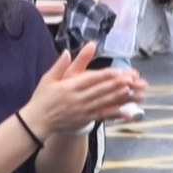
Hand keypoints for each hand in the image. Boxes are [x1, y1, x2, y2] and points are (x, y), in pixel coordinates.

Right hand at [25, 45, 143, 135]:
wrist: (37, 121)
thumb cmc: (43, 98)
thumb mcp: (48, 78)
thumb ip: (59, 65)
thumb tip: (66, 51)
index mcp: (69, 87)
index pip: (90, 79)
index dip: (105, 76)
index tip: (118, 71)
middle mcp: (78, 99)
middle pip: (101, 91)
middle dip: (118, 85)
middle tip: (132, 80)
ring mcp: (83, 111)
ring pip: (104, 103)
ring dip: (121, 98)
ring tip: (134, 93)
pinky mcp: (85, 119)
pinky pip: (103, 115)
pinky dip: (115, 114)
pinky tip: (127, 112)